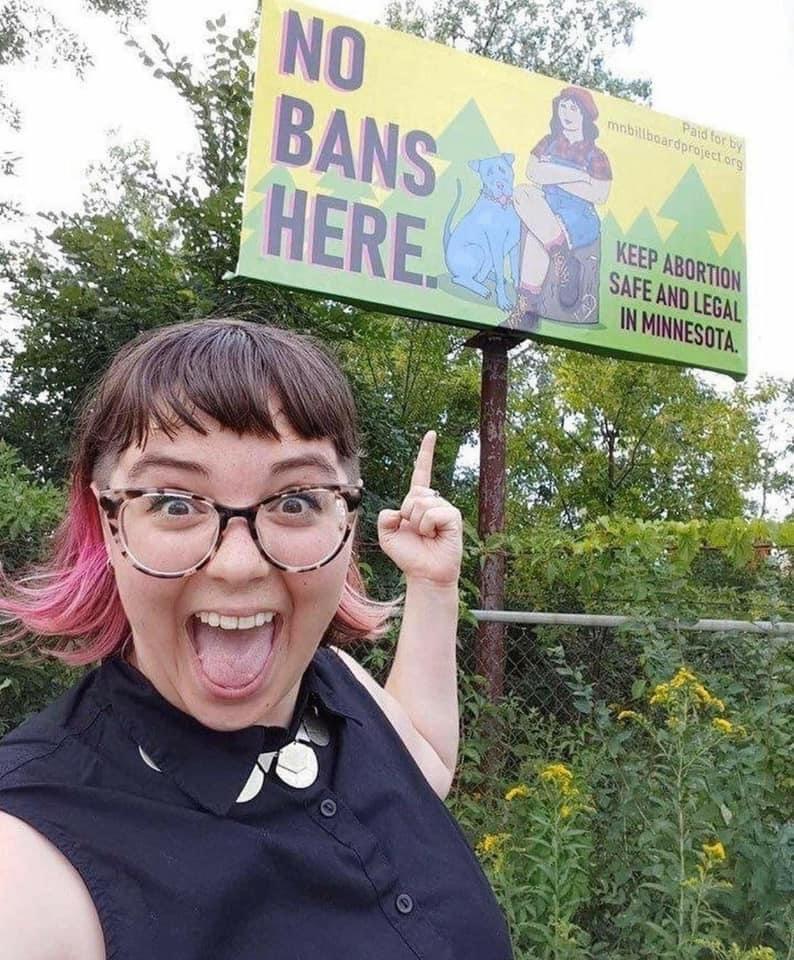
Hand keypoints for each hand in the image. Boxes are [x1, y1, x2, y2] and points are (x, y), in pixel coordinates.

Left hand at [377, 431, 462, 586]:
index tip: (431, 434)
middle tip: (416, 532)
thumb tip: (397, 510)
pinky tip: (434, 536)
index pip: (421, 473)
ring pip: (420, 504)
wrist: (424, 574)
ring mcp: (445, 508)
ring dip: (417, 523)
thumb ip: (384, 518)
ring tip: (426, 536)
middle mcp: (434, 502)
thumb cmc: (408, 555)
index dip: (426, 453)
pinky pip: (432, 513)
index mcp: (418, 501)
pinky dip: (427, 527)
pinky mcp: (453, 517)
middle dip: (407, 513)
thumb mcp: (386, 536)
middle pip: (413, 493)